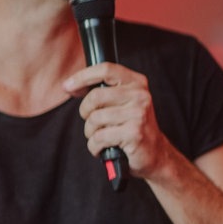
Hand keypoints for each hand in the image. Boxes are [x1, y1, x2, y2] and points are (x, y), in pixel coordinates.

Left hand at [65, 62, 175, 178]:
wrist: (155, 153)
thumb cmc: (133, 127)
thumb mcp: (124, 102)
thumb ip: (104, 91)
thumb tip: (71, 86)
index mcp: (137, 83)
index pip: (105, 69)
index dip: (82, 77)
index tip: (67, 86)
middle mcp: (140, 95)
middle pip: (95, 96)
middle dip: (86, 112)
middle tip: (92, 122)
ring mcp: (138, 114)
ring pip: (95, 119)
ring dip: (91, 132)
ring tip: (101, 137)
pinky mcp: (134, 133)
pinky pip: (99, 137)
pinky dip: (95, 146)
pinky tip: (103, 148)